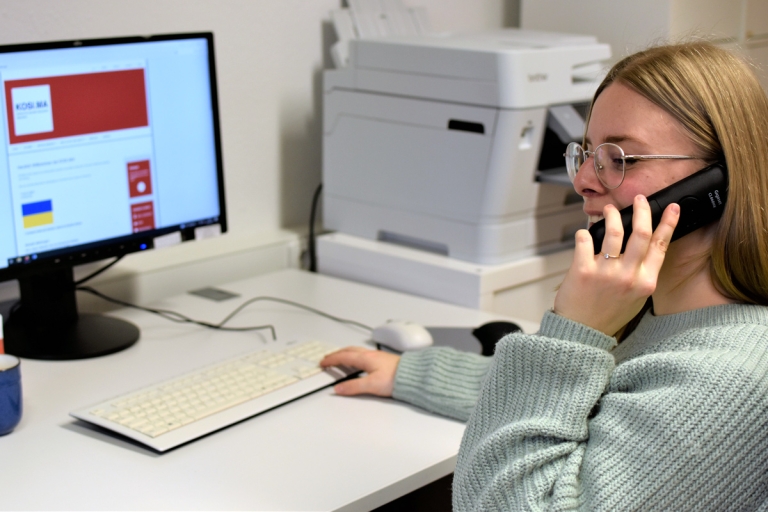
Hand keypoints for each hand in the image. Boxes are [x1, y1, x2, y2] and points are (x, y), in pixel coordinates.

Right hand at [320, 347, 399, 396]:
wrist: (415, 375)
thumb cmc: (396, 378)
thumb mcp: (371, 385)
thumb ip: (353, 387)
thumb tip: (339, 388)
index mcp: (365, 358)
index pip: (343, 357)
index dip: (331, 359)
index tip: (323, 362)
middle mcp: (371, 355)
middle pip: (349, 351)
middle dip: (337, 354)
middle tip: (328, 358)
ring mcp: (378, 356)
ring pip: (357, 351)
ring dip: (346, 353)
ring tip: (340, 358)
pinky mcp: (384, 360)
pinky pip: (364, 354)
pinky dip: (355, 356)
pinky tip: (360, 362)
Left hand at [554, 195, 679, 335]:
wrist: (582, 332)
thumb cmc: (609, 314)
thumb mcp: (637, 298)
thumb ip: (642, 275)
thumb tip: (645, 248)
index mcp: (646, 282)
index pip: (661, 245)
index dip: (668, 223)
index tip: (671, 207)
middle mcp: (629, 276)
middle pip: (641, 232)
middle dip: (642, 210)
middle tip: (638, 200)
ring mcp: (606, 272)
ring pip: (614, 232)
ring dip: (611, 215)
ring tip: (608, 210)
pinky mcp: (582, 270)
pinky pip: (585, 240)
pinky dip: (584, 233)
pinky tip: (584, 233)